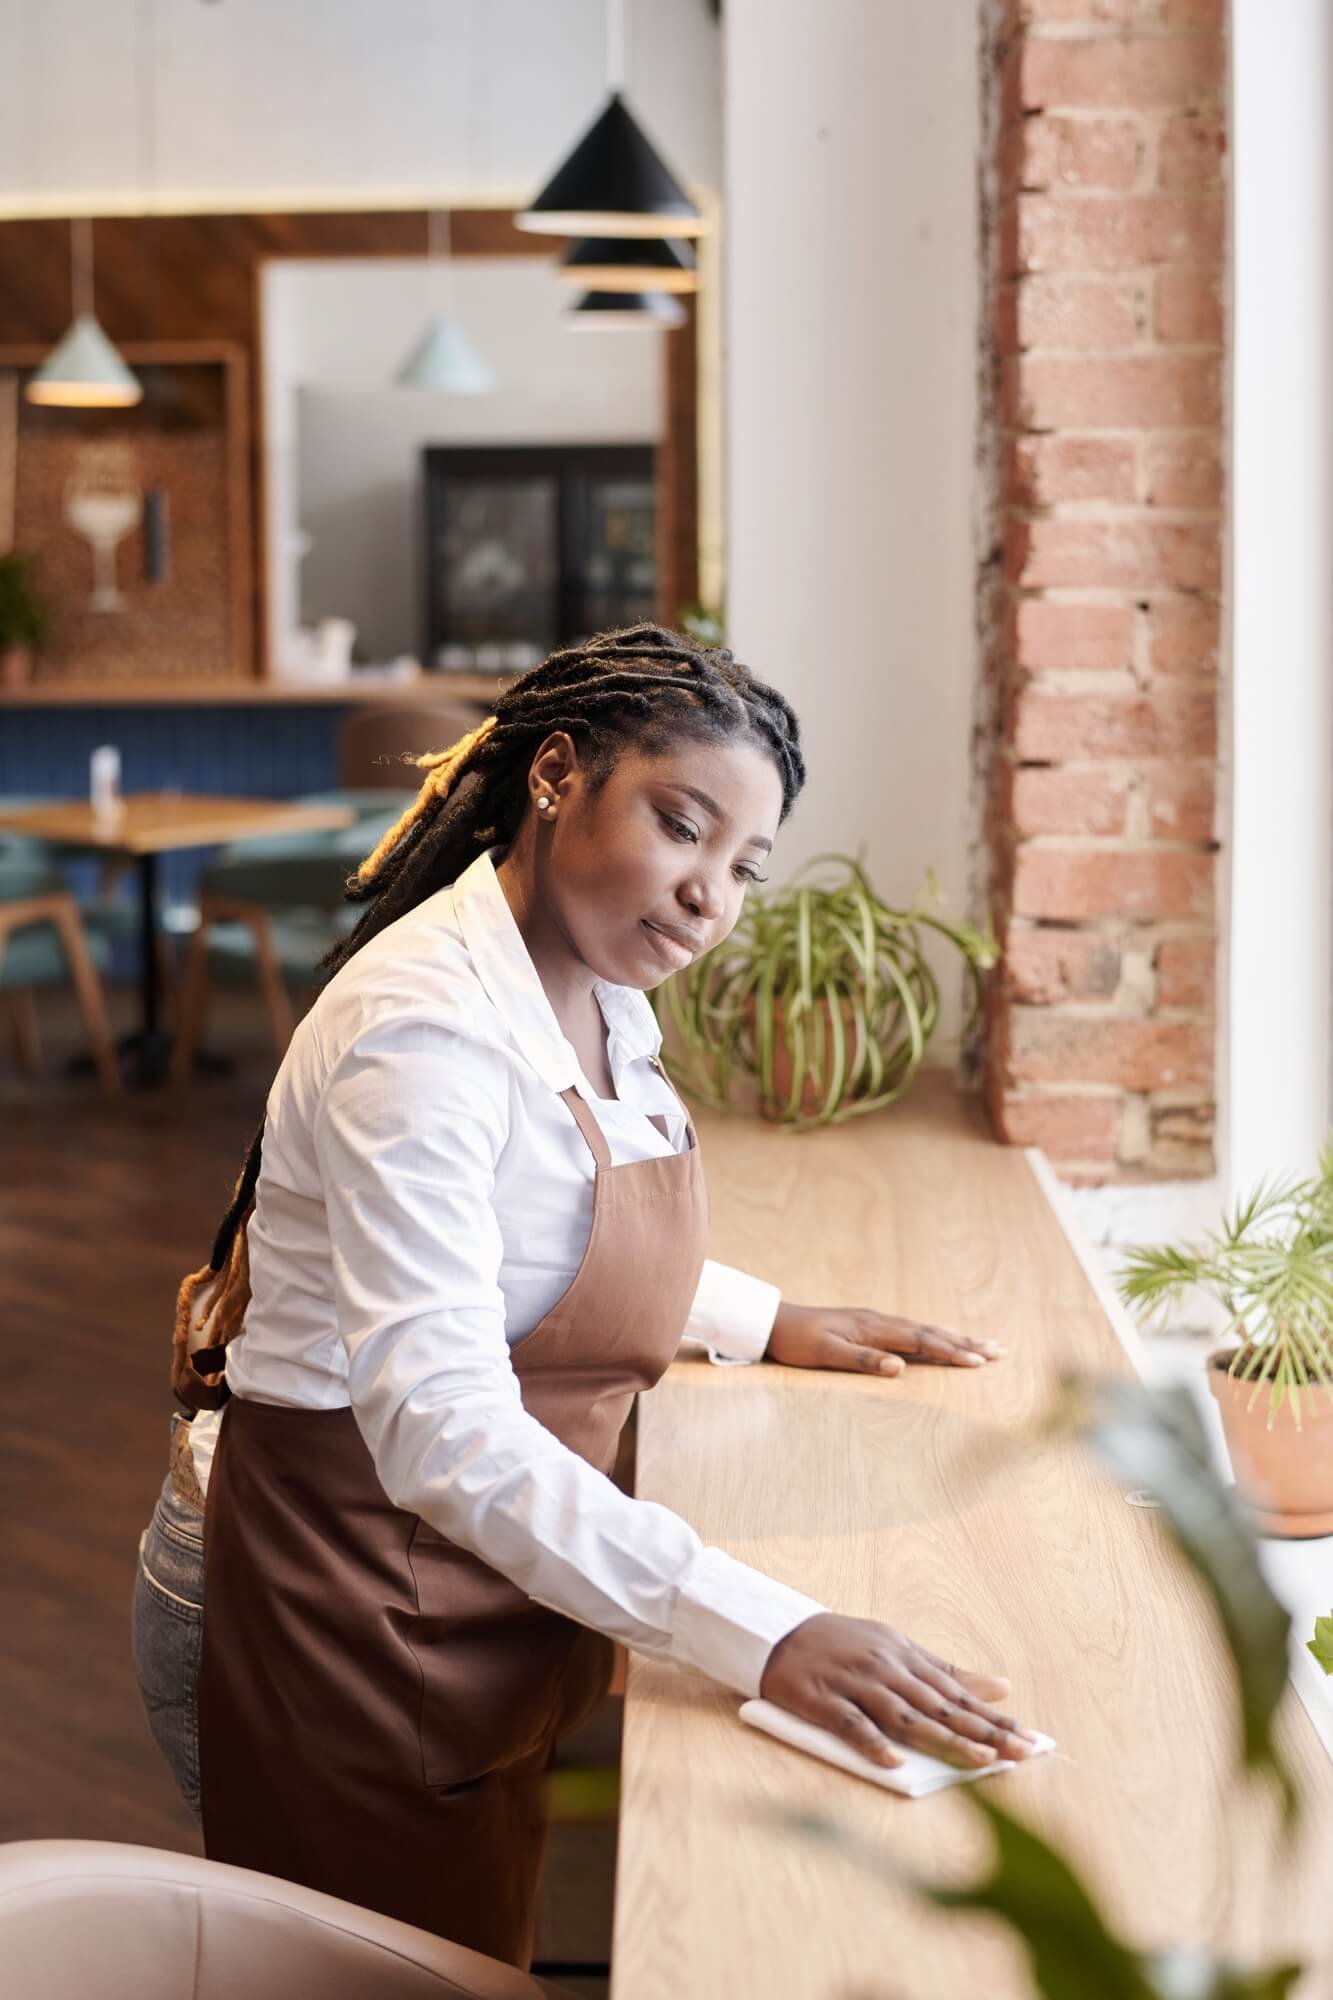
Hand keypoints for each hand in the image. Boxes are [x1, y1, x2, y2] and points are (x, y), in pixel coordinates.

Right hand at [760, 1613, 1040, 1769]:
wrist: (780, 1631)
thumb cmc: (845, 1644)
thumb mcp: (897, 1648)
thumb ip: (947, 1672)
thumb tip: (1001, 1686)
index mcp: (906, 1656)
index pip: (958, 1693)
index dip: (994, 1718)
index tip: (1030, 1740)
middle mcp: (886, 1668)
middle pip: (940, 1706)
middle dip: (983, 1731)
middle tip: (1021, 1753)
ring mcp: (855, 1684)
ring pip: (905, 1716)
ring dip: (944, 1738)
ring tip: (978, 1759)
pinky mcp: (823, 1699)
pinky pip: (851, 1723)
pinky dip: (873, 1742)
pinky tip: (894, 1761)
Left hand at [765, 1301, 1005, 1376]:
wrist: (774, 1322)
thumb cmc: (797, 1341)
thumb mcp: (825, 1354)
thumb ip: (862, 1361)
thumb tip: (899, 1368)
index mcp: (874, 1328)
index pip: (922, 1341)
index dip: (952, 1351)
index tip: (980, 1362)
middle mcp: (880, 1322)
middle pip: (931, 1332)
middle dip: (966, 1342)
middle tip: (1000, 1351)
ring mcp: (876, 1322)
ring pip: (924, 1329)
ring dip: (954, 1337)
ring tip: (983, 1343)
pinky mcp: (869, 1326)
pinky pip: (911, 1330)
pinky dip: (934, 1334)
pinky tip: (940, 1336)